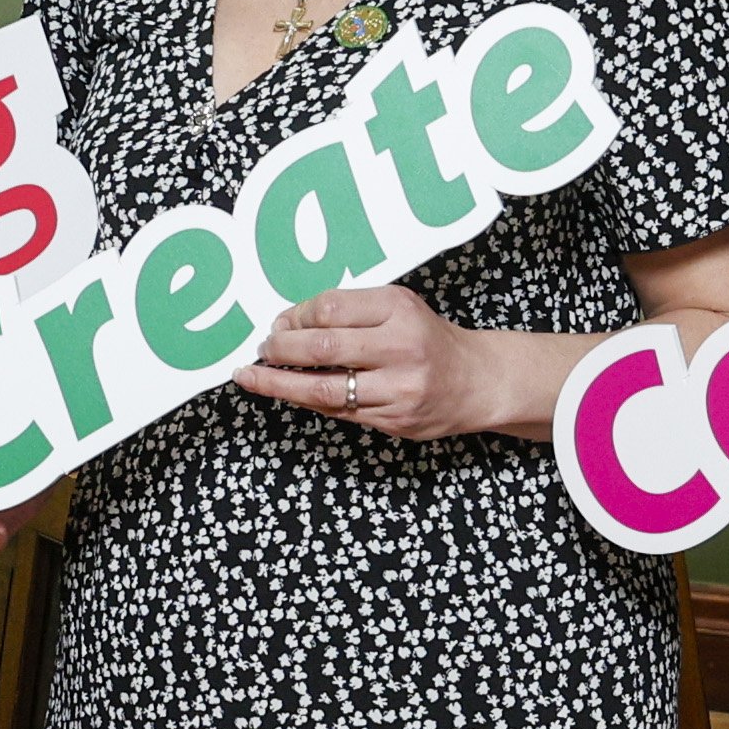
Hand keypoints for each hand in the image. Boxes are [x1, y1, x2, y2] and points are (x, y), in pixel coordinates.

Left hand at [241, 283, 503, 442]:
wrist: (476, 382)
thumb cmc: (427, 340)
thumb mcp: (398, 308)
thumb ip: (351, 312)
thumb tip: (288, 325)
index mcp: (398, 308)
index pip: (330, 309)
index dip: (295, 317)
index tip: (279, 323)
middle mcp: (400, 347)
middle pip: (322, 348)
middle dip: (281, 349)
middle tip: (262, 349)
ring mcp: (398, 388)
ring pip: (324, 389)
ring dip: (280, 384)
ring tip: (252, 377)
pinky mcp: (394, 420)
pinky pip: (339, 411)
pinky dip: (308, 401)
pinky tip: (288, 393)